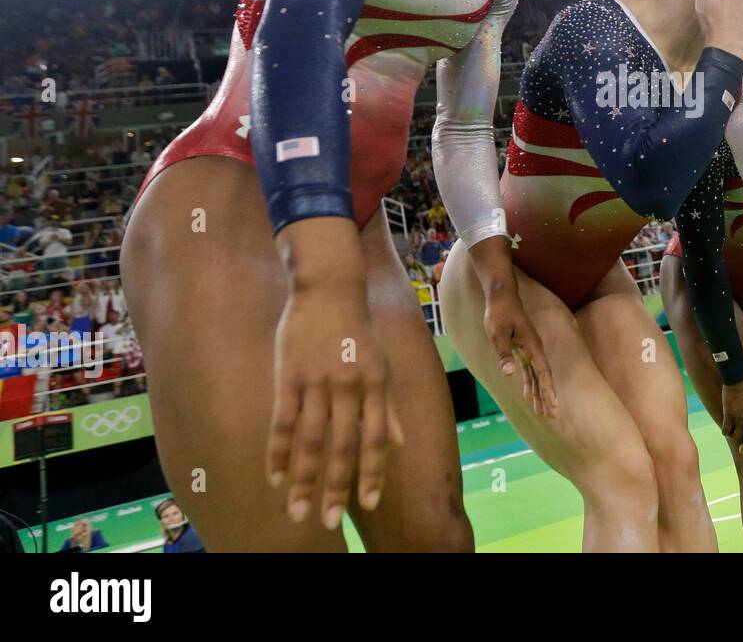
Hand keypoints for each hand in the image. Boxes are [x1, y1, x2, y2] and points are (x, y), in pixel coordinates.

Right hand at [267, 286, 404, 529]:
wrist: (330, 287)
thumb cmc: (358, 330)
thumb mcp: (381, 364)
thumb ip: (387, 405)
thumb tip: (399, 442)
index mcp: (375, 385)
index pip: (375, 437)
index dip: (372, 471)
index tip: (367, 504)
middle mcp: (349, 386)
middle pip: (342, 445)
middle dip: (334, 487)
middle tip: (327, 522)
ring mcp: (318, 381)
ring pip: (310, 439)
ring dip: (303, 479)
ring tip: (296, 512)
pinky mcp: (289, 375)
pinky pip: (283, 420)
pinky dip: (278, 451)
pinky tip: (274, 477)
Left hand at [484, 286, 557, 417]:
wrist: (501, 296)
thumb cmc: (499, 313)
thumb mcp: (497, 334)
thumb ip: (504, 354)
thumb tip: (510, 374)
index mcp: (532, 346)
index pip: (543, 372)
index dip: (548, 389)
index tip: (554, 404)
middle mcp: (535, 349)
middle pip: (543, 377)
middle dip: (547, 396)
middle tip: (551, 415)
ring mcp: (530, 349)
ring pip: (537, 375)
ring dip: (539, 393)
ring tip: (541, 412)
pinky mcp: (523, 349)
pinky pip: (529, 370)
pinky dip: (529, 383)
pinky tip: (528, 395)